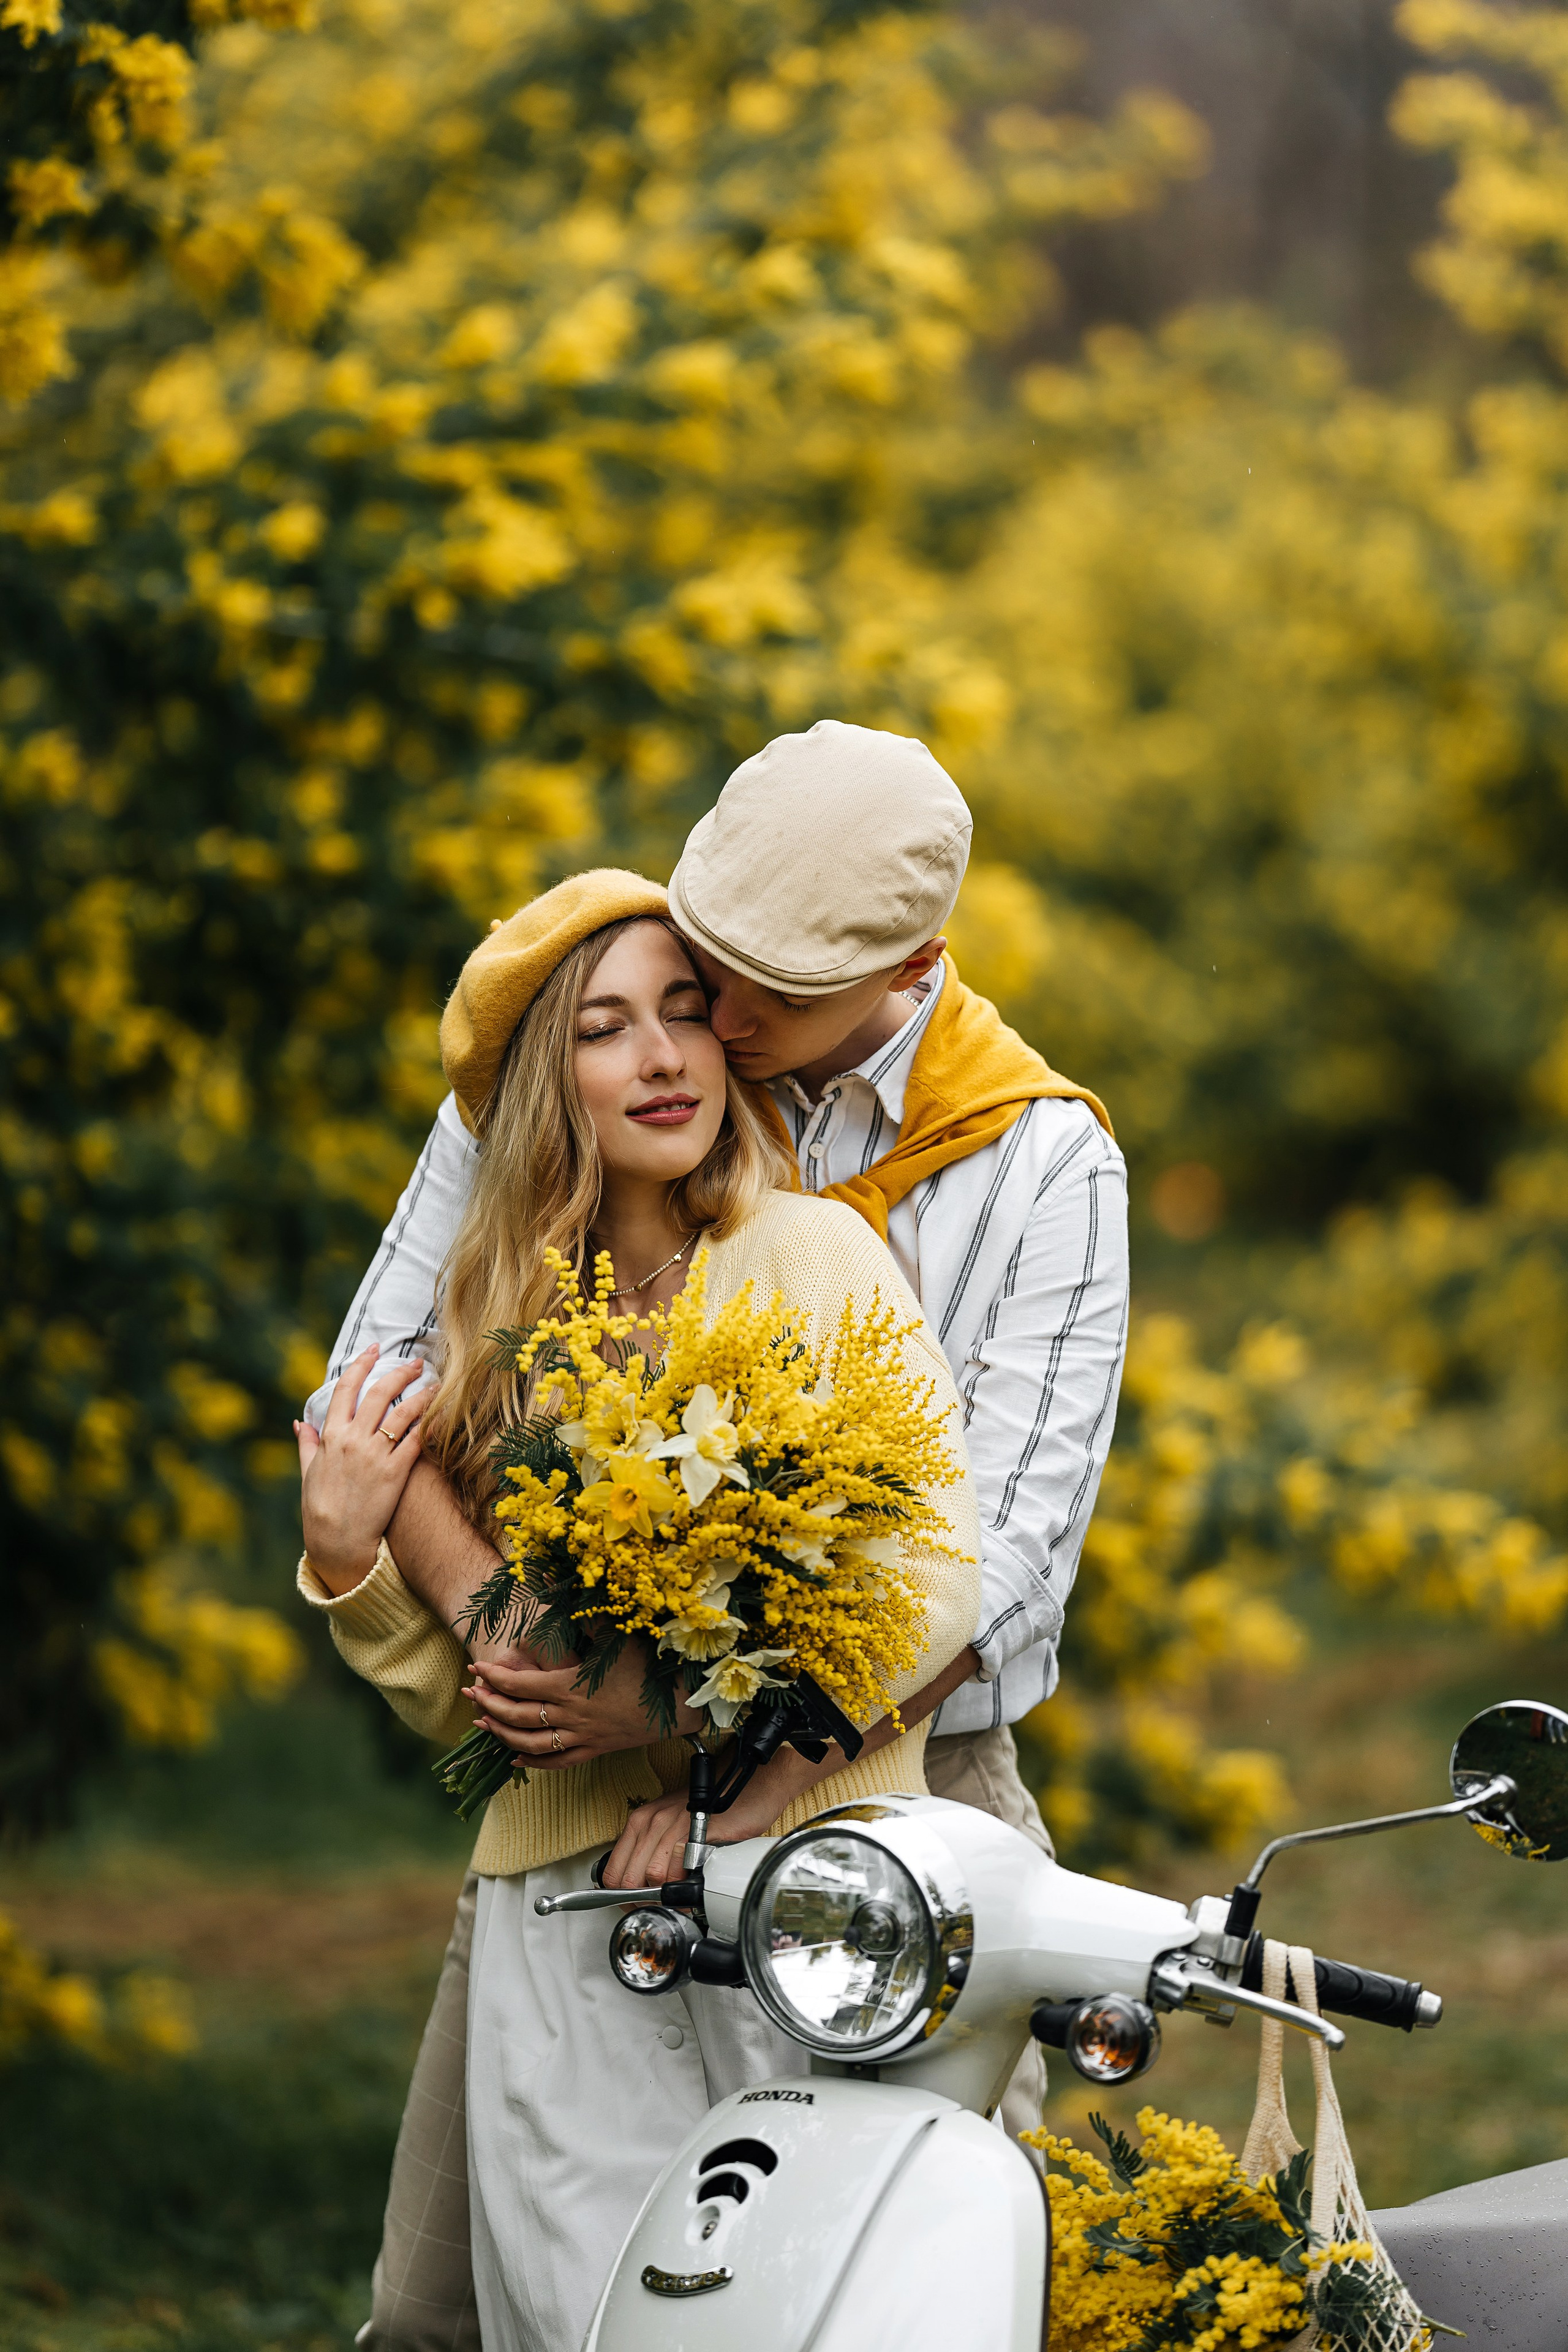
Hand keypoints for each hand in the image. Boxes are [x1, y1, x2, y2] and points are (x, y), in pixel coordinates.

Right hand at [297, 1346, 427, 1594]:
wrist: (337, 1542)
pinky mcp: (395, 1472)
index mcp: (330, 1436)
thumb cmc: (320, 1509)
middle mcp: (353, 1440)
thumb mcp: (308, 1473)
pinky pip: (417, 1441)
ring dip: (421, 1394)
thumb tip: (300, 1422)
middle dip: (399, 1372)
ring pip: (403, 1413)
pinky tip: (442, 1415)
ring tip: (435, 1385)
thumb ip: (307, 1444)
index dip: (361, 1364)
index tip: (375, 1349)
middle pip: (380, 1393)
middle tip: (416, 1363)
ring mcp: (375, 1455)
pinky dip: (431, 1425)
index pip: (346, 1389)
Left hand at [464, 1638, 701, 1770]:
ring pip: (531, 1745)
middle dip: (488, 1706)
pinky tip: (514, 1759)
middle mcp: (572, 1716)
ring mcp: (583, 1737)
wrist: (679, 1705)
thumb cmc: (649, 1665)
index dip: (494, 1677)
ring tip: (481, 1724)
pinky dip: (532, 1764)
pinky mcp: (595, 1750)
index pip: (521, 1685)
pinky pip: (558, 1763)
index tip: (476, 1667)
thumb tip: (558, 1584)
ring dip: (502, 1736)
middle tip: (470, 1695)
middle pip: (518, 1717)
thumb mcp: (616, 1635)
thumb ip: (585, 1616)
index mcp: (573, 1686)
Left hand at [599, 1741, 845, 1889]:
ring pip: (652, 1876)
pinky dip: (686, 1887)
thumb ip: (653, 1851)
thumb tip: (641, 1886)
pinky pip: (681, 1869)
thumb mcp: (673, 1826)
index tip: (635, 1905)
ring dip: (666, 1896)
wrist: (749, 1785)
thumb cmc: (713, 1807)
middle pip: (629, 1878)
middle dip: (642, 1901)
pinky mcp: (698, 1831)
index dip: (620, 1896)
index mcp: (641, 1821)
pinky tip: (694, 1887)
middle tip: (659, 1906)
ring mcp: (674, 1824)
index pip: (612, 1870)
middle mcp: (652, 1820)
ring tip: (681, 1898)